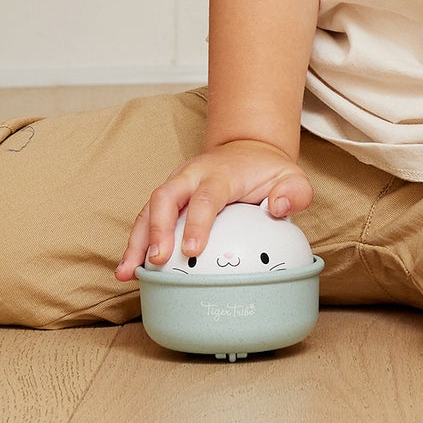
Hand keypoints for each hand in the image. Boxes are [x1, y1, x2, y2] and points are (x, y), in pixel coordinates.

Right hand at [113, 138, 312, 281]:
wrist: (247, 150)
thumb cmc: (267, 171)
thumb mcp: (292, 177)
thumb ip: (294, 192)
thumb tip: (278, 208)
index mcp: (221, 173)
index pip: (206, 196)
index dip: (197, 222)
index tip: (192, 250)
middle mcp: (192, 176)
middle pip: (166, 196)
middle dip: (157, 228)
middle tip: (157, 260)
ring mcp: (176, 185)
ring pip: (148, 208)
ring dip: (137, 240)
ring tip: (128, 272)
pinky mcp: (167, 198)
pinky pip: (146, 218)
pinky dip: (135, 243)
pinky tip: (128, 269)